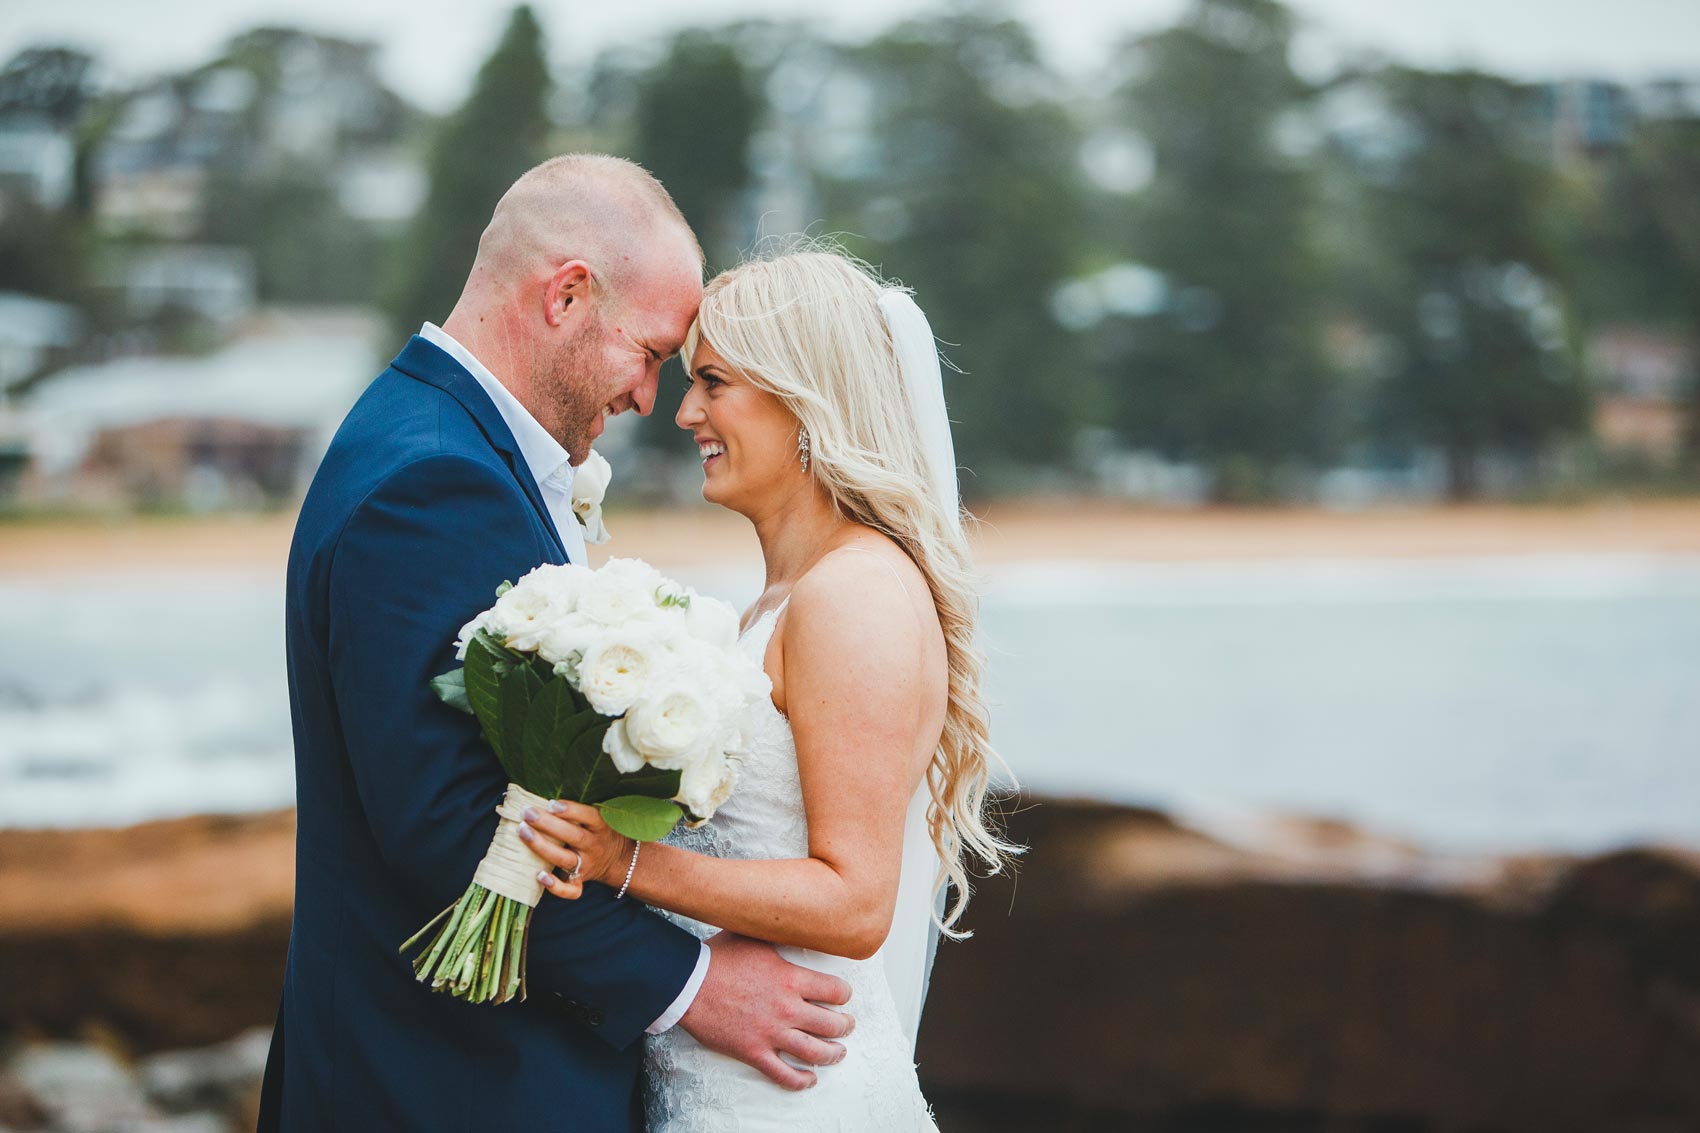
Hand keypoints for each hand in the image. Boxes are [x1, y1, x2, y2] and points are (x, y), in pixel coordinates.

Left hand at [519, 800, 629, 897]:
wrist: (618, 861)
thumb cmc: (598, 832)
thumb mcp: (598, 818)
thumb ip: (577, 811)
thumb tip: (544, 799)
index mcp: (600, 827)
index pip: (589, 816)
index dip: (571, 810)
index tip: (551, 803)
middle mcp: (594, 846)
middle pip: (573, 836)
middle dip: (548, 824)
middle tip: (527, 813)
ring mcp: (587, 866)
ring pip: (565, 859)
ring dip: (542, 847)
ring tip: (522, 832)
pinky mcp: (580, 882)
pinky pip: (570, 890)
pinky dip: (555, 886)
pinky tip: (539, 876)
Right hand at [678, 932, 854, 1090]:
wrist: (687, 984)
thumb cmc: (719, 957)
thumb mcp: (755, 938)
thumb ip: (779, 938)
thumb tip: (795, 925)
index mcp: (791, 978)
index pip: (836, 991)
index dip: (844, 994)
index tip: (843, 996)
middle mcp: (787, 1008)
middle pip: (832, 1024)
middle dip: (845, 1026)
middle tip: (847, 1025)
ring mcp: (771, 1033)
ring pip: (815, 1052)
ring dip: (832, 1054)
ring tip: (839, 1052)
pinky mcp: (753, 1052)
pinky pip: (784, 1074)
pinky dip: (801, 1080)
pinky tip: (810, 1079)